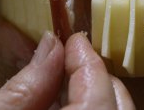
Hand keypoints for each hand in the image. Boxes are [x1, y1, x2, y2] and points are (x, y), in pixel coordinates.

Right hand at [0, 32, 134, 109]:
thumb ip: (27, 83)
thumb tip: (52, 45)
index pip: (99, 86)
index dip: (86, 58)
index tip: (73, 40)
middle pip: (116, 101)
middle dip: (95, 77)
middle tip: (71, 62)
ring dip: (95, 93)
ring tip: (68, 81)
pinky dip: (92, 107)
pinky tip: (68, 103)